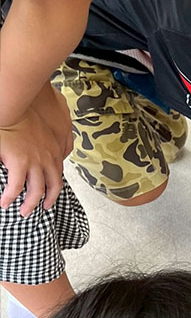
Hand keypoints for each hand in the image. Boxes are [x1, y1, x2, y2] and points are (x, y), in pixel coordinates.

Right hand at [0, 86, 71, 213]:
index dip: (55, 186)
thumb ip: (42, 140)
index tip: (51, 195)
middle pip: (53, 185)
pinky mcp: (19, 162)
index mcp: (53, 150)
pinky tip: (4, 203)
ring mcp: (35, 161)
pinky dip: (11, 197)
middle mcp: (47, 157)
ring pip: (36, 190)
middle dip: (48, 199)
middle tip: (43, 209)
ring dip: (30, 204)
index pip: (58, 173)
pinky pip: (16, 186)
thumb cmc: (24, 113)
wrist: (15, 106)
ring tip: (23, 212)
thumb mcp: (41, 128)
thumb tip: (35, 148)